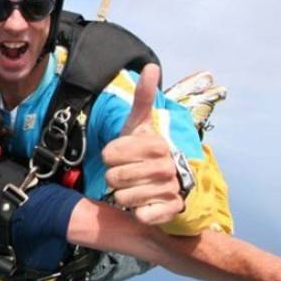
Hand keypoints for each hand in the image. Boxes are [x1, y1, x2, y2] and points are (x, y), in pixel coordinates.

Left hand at [102, 64, 184, 224]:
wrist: (165, 185)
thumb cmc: (145, 154)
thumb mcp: (140, 126)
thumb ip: (142, 99)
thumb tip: (150, 66)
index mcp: (157, 144)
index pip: (110, 153)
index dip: (109, 156)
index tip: (120, 156)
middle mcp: (167, 167)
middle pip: (114, 176)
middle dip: (114, 177)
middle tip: (126, 174)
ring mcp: (170, 190)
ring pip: (123, 197)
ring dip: (123, 195)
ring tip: (134, 188)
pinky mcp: (169, 211)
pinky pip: (140, 215)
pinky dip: (136, 212)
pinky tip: (143, 205)